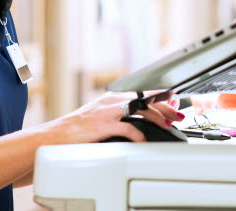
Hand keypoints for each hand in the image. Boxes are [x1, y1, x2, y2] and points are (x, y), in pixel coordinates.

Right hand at [47, 92, 183, 143]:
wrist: (58, 134)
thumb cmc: (79, 128)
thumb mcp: (101, 116)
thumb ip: (119, 115)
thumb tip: (139, 120)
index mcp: (113, 98)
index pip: (142, 94)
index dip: (161, 97)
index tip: (174, 100)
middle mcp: (112, 101)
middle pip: (146, 101)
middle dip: (165, 108)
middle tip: (178, 116)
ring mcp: (109, 112)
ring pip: (141, 111)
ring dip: (158, 118)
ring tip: (168, 126)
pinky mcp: (104, 125)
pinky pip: (128, 129)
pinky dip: (140, 135)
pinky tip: (145, 141)